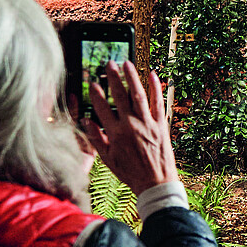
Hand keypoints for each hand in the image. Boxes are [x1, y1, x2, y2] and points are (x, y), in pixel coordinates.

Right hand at [86, 63, 178, 193]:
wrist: (156, 183)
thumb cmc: (131, 172)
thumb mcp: (108, 159)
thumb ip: (96, 139)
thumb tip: (85, 121)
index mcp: (116, 134)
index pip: (103, 108)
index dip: (97, 94)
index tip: (93, 82)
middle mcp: (131, 126)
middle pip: (120, 96)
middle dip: (114, 78)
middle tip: (109, 63)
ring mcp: (147, 124)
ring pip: (138, 95)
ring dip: (132, 77)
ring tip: (127, 63)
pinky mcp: (161, 125)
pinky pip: (158, 103)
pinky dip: (156, 88)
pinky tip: (153, 75)